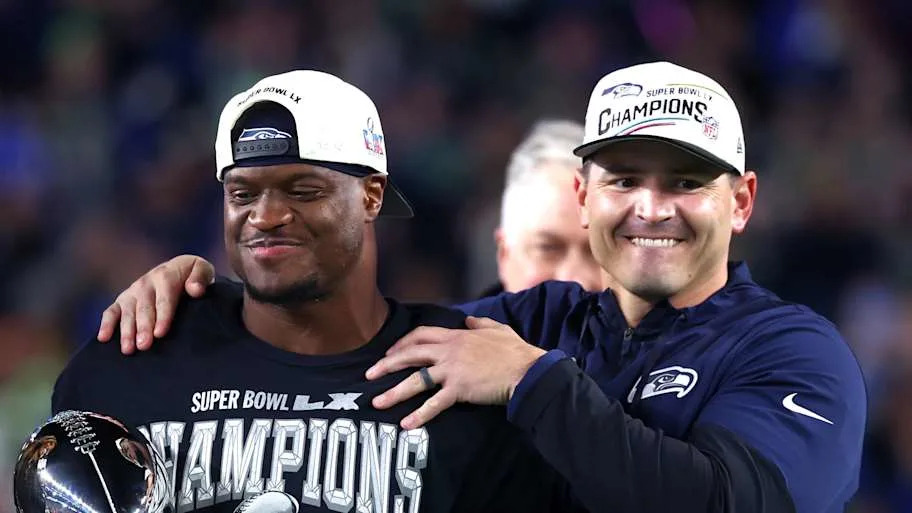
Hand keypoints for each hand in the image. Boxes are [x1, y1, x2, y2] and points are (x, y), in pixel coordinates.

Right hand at [97, 255, 215, 352]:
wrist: (178, 269)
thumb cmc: (193, 276)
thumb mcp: (202, 270)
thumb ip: (200, 278)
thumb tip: (195, 290)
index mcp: (166, 276)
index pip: (164, 299)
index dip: (163, 316)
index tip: (161, 333)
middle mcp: (146, 283)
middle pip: (144, 308)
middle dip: (143, 328)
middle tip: (144, 346)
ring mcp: (133, 292)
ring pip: (127, 312)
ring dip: (126, 331)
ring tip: (129, 349)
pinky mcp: (123, 300)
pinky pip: (111, 311)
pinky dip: (106, 324)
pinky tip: (103, 339)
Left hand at [365, 316, 545, 428]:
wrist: (527, 371)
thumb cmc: (515, 351)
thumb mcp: (498, 329)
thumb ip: (480, 324)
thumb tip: (469, 320)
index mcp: (457, 336)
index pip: (422, 334)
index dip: (403, 343)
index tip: (390, 352)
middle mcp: (450, 351)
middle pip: (410, 354)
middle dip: (387, 364)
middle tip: (369, 375)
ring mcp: (453, 370)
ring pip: (416, 380)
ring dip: (394, 392)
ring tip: (377, 403)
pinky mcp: (459, 390)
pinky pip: (434, 404)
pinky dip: (419, 415)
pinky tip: (406, 424)